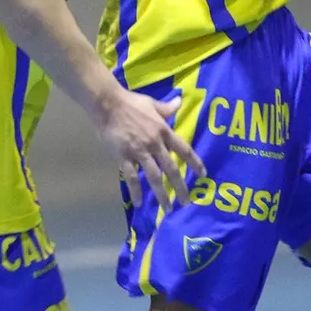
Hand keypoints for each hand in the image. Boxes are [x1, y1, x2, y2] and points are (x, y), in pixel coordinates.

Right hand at [95, 89, 206, 207]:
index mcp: (163, 131)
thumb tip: (180, 101)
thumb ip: (167, 108)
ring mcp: (139, 151)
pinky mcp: (124, 157)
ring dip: (161, 195)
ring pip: (154, 177)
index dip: (195, 163)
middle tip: (186, 202)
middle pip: (171, 168)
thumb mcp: (152, 103)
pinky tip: (138, 203)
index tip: (203, 175)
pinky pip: (131, 177)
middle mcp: (155, 144)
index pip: (184, 149)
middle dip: (180, 187)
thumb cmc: (130, 102)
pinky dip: (135, 191)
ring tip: (167, 208)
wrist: (107, 104)